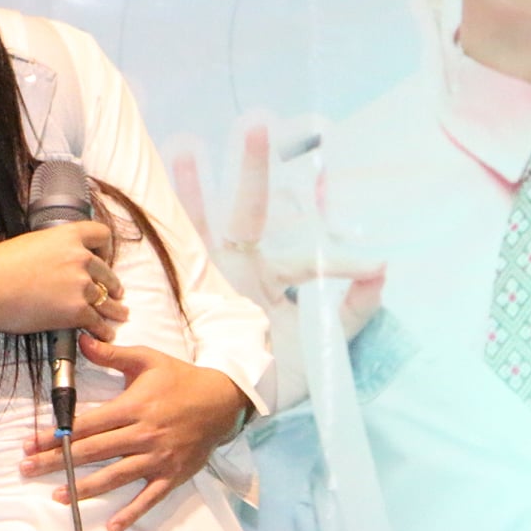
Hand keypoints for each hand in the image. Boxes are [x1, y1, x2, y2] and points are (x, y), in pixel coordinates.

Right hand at [0, 221, 129, 340]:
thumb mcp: (27, 244)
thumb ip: (49, 249)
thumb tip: (52, 260)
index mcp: (67, 235)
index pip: (101, 235)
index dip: (106, 248)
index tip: (104, 258)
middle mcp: (79, 257)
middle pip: (107, 271)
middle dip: (112, 284)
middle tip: (115, 292)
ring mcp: (81, 285)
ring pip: (107, 298)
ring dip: (114, 309)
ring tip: (119, 315)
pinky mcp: (76, 311)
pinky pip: (98, 322)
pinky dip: (103, 329)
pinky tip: (104, 332)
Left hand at [19, 337, 245, 530]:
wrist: (222, 400)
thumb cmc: (180, 379)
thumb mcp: (147, 360)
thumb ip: (112, 354)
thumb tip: (81, 340)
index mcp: (133, 407)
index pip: (86, 425)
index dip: (56, 435)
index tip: (31, 443)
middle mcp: (142, 435)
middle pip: (92, 452)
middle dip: (57, 462)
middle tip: (28, 469)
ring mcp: (157, 458)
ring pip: (115, 477)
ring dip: (85, 489)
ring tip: (58, 497)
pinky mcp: (172, 475)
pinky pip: (149, 497)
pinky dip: (132, 513)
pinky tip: (113, 526)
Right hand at [173, 122, 384, 406]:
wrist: (230, 407)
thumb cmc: (275, 376)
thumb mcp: (324, 349)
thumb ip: (354, 312)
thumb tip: (383, 268)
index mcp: (275, 278)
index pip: (311, 262)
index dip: (344, 261)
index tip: (376, 264)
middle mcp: (241, 266)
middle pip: (248, 211)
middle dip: (253, 169)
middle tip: (259, 124)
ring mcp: (210, 274)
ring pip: (202, 222)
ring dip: (194, 186)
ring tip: (185, 148)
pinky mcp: (185, 290)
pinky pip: (174, 254)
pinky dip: (160, 225)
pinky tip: (146, 195)